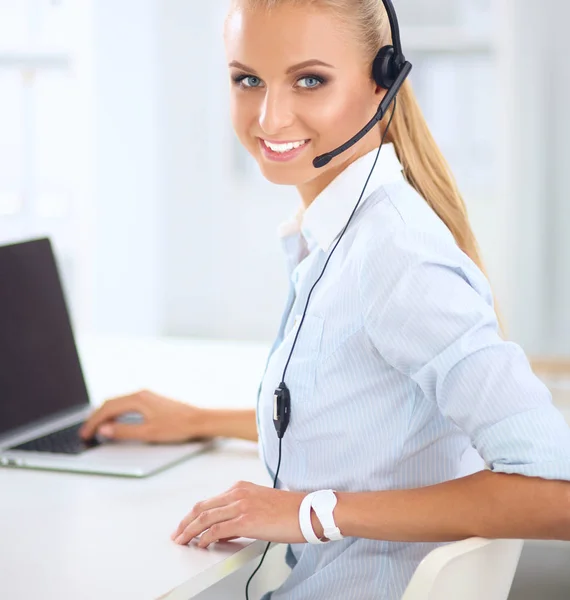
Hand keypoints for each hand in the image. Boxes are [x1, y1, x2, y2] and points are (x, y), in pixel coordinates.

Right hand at [79, 390, 207, 442]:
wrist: (200, 420)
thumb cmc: (178, 426)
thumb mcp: (148, 432)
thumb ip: (124, 431)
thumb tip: (104, 430)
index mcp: (138, 399)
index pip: (108, 408)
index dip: (93, 421)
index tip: (85, 433)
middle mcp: (141, 394)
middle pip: (111, 403)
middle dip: (96, 417)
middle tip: (87, 432)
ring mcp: (147, 396)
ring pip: (119, 403)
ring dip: (106, 415)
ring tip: (98, 428)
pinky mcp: (152, 401)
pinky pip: (128, 405)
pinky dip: (117, 413)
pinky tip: (117, 422)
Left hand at [171, 481, 321, 547]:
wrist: (308, 511)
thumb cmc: (289, 510)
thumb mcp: (260, 504)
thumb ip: (241, 511)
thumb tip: (225, 529)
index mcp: (241, 488)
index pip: (209, 501)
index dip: (193, 515)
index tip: (185, 525)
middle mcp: (238, 493)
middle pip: (202, 508)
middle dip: (185, 523)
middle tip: (177, 535)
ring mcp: (241, 505)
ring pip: (205, 518)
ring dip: (190, 532)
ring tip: (182, 542)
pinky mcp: (246, 520)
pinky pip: (216, 530)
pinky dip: (204, 538)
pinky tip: (200, 545)